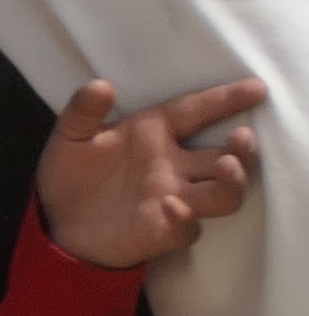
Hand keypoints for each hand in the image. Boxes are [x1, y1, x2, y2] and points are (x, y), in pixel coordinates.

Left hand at [36, 74, 261, 272]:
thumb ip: (83, 111)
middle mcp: (173, 165)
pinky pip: (187, 227)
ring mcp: (173, 198)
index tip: (257, 89)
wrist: (58, 223)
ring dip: (231, 182)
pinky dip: (185, 218)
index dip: (225, 99)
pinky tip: (171, 205)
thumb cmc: (72, 173)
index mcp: (154, 133)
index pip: (196, 112)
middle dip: (241, 149)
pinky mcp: (163, 230)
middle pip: (225, 156)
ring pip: (222, 193)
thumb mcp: (71, 136)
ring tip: (226, 166)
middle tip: (243, 137)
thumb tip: (100, 85)